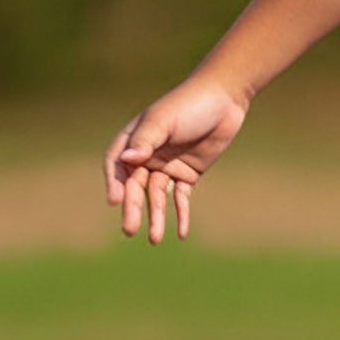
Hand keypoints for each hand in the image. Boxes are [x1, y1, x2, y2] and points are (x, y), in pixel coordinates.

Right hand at [102, 75, 249, 244]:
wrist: (225, 100)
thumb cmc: (189, 105)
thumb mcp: (165, 120)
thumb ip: (146, 140)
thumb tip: (127, 160)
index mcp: (134, 139)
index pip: (116, 165)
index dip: (114, 182)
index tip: (115, 200)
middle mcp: (147, 155)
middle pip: (135, 185)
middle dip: (133, 207)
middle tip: (130, 229)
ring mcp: (167, 165)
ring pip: (157, 196)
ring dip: (156, 216)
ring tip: (155, 239)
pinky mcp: (188, 173)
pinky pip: (181, 197)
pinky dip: (180, 214)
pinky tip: (181, 232)